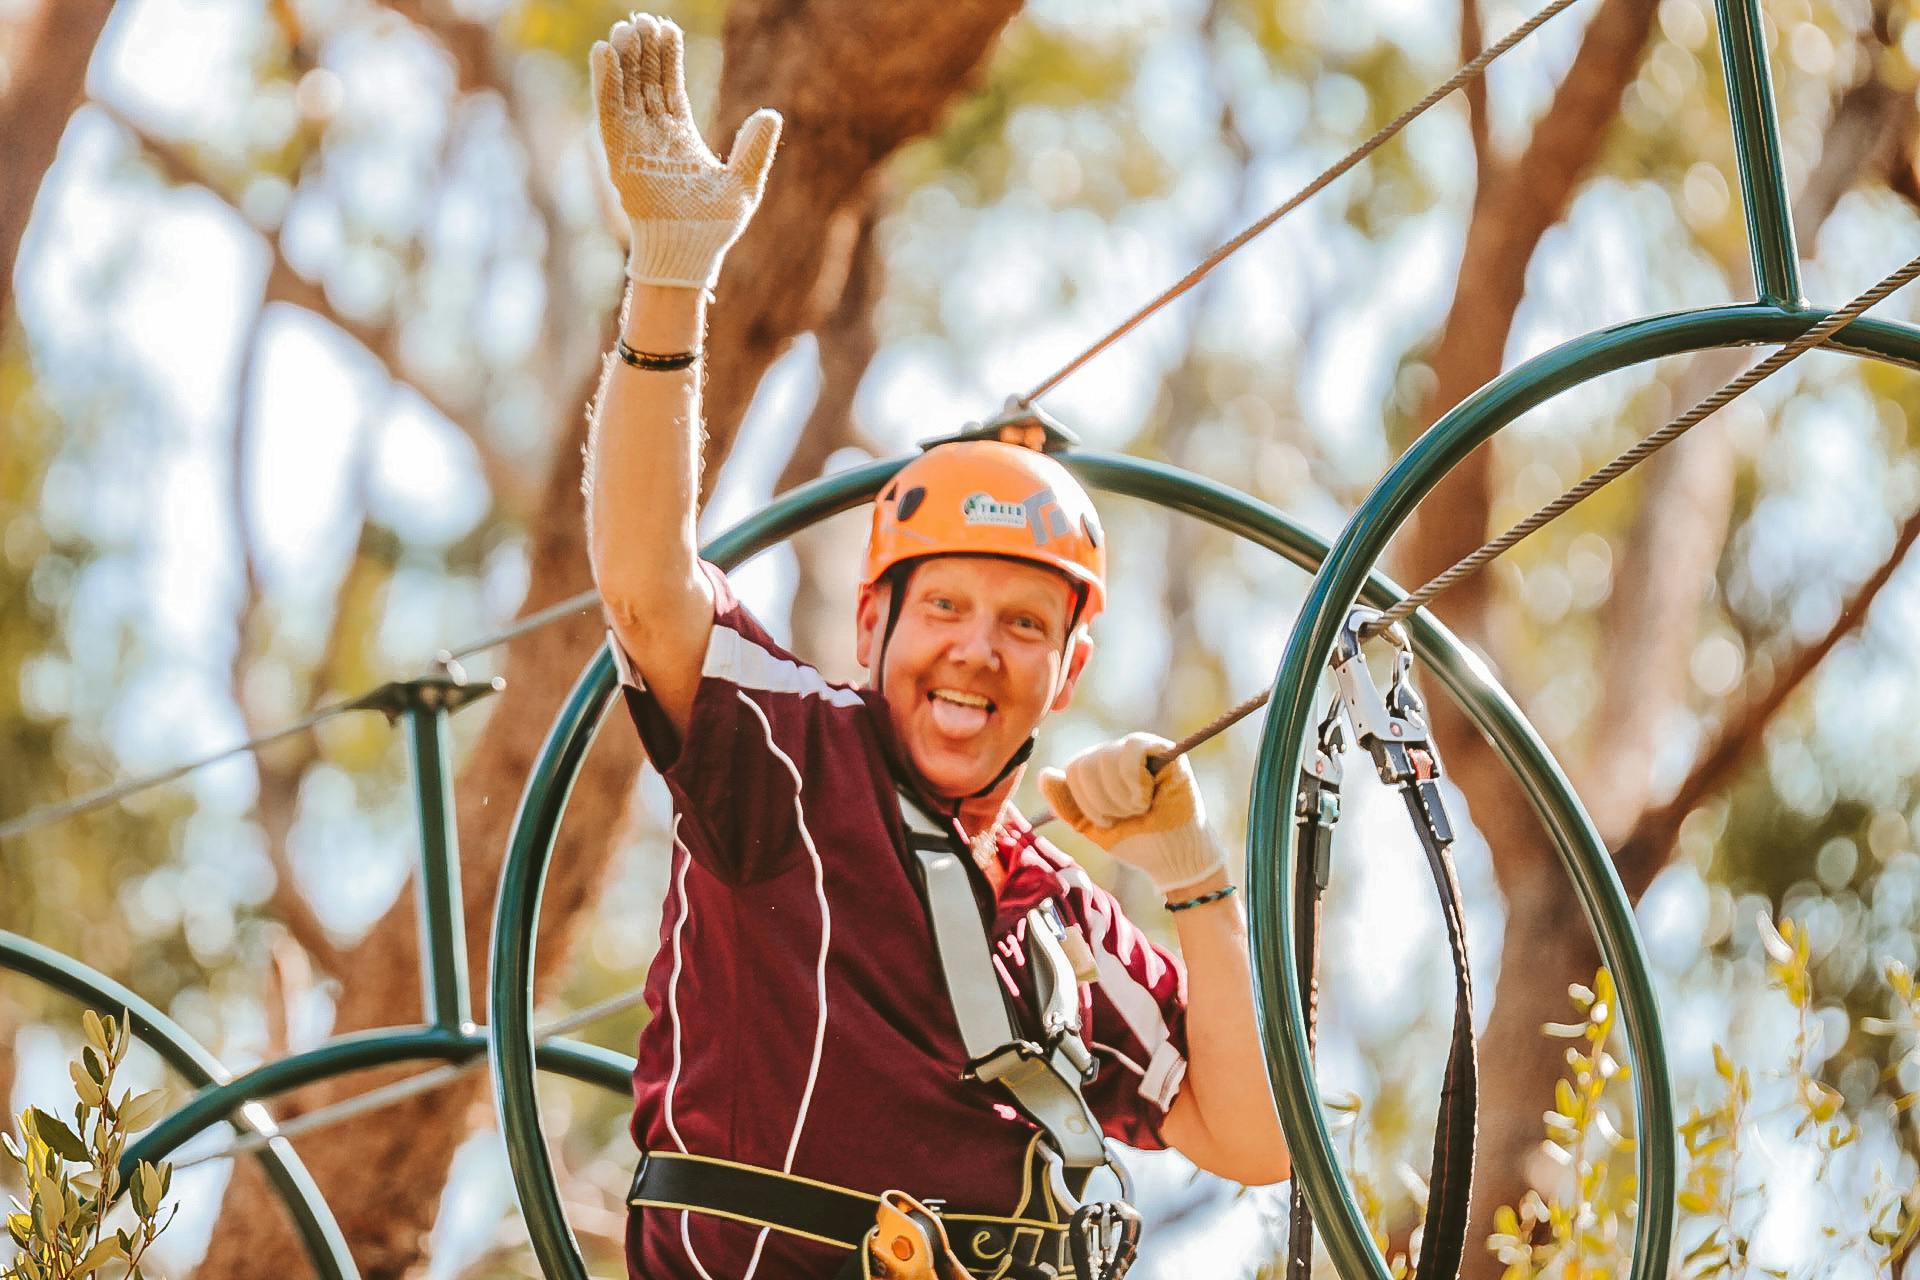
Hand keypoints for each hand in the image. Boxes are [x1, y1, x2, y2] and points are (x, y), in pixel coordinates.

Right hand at [591, 14, 781, 289]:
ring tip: (625, 27)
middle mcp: (653, 136)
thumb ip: (755, 148)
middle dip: (644, 51)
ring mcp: (633, 144)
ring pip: (625, 92)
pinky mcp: (618, 155)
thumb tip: (771, 113)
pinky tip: (604, 54)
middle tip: (644, 18)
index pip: (668, 86)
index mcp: (679, 137)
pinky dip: (605, 83)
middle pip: (645, 83)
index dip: (667, 57)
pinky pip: (608, 112)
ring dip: (623, 60)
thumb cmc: (716, 227)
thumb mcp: (744, 183)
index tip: (667, 28)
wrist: (690, 253)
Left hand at [1038, 734, 1225, 896]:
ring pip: (1106, 757)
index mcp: (1098, 769)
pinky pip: (1132, 748)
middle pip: (1086, 763)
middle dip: (1102, 802)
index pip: (1074, 768)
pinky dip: (1133, 780)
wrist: (1172, 857)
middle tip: (1127, 817)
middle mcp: (1116, 754)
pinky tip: (1146, 797)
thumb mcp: (1091, 826)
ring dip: (1120, 795)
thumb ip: (1065, 804)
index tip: (1108, 822)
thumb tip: (1045, 774)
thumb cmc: (1136, 841)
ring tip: (1140, 808)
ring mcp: (1139, 749)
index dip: (1085, 801)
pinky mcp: (1163, 750)